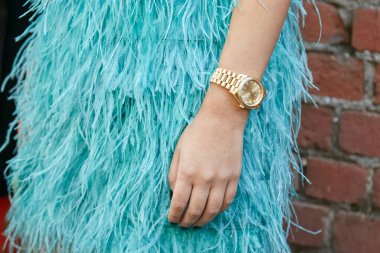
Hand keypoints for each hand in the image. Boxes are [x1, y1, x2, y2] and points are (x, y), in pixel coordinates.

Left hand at [167, 83, 249, 227]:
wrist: (222, 120)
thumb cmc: (196, 133)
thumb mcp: (178, 151)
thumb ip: (174, 174)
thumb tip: (175, 194)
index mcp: (187, 171)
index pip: (179, 202)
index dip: (174, 215)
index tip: (171, 219)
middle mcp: (205, 178)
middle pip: (195, 210)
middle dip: (187, 221)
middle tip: (183, 224)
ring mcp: (222, 178)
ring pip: (213, 210)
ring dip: (204, 220)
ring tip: (197, 223)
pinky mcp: (234, 177)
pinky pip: (228, 201)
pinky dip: (220, 211)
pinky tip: (213, 212)